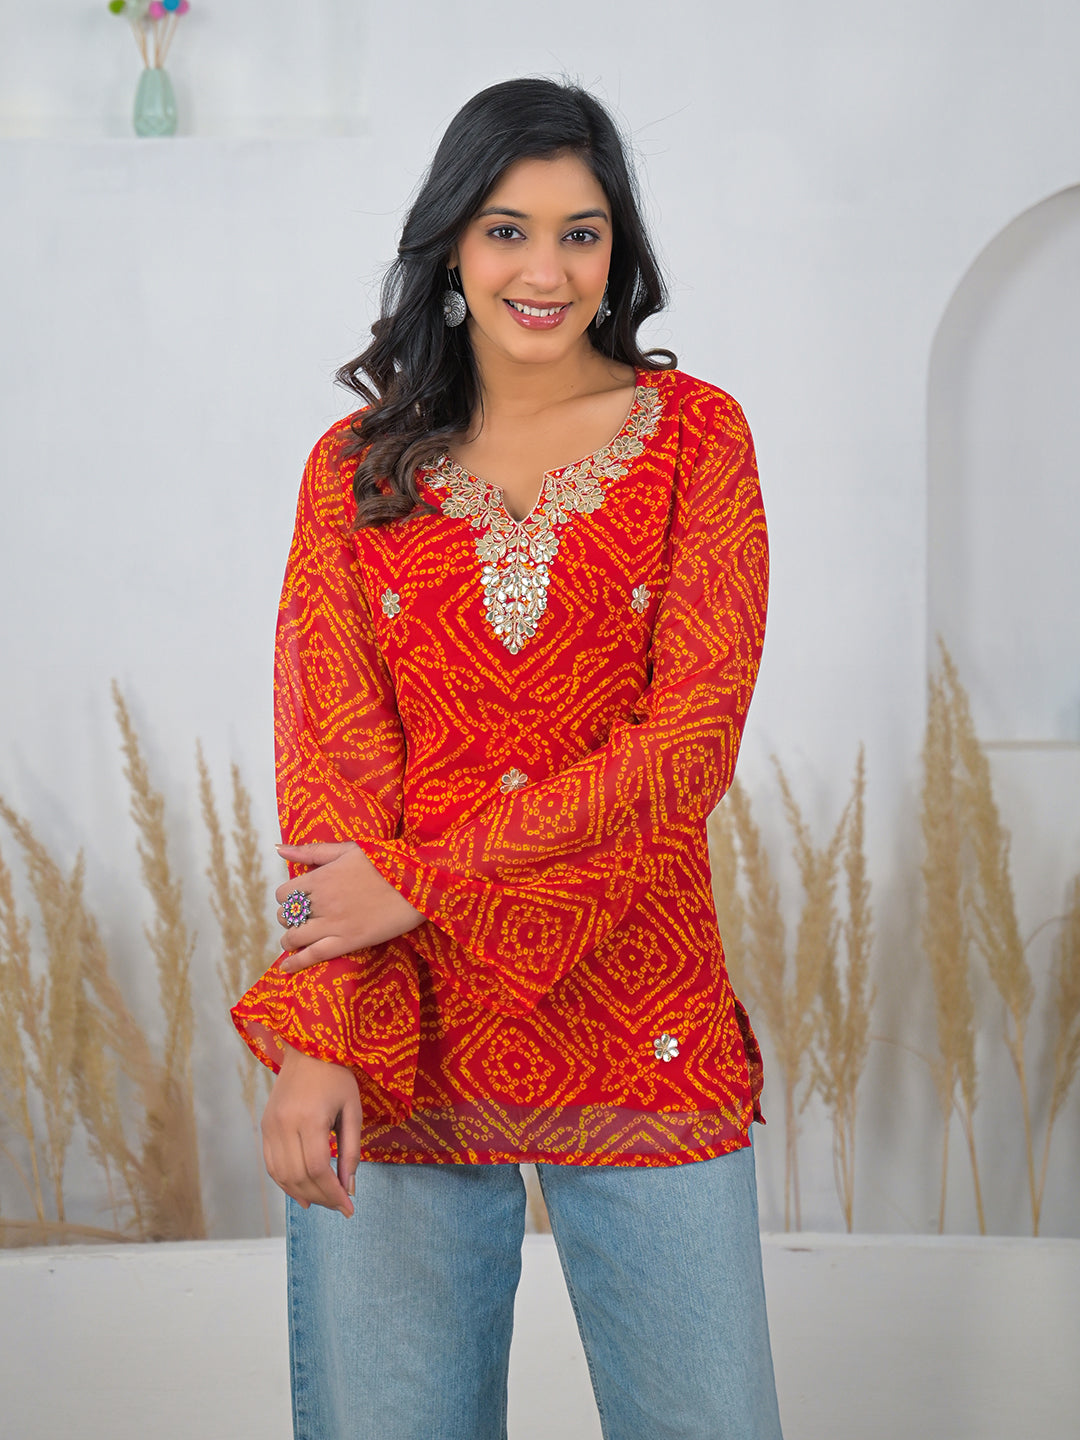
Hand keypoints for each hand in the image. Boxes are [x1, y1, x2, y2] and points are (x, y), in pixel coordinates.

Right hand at [261, 1042, 362, 1215]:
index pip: (318, 1168)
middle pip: (300, 1175)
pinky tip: (301, 1192)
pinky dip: (285, 1183)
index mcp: (310, 1118)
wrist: (308, 1048)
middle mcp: (285, 1124)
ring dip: (302, 1194)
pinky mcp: (265, 1126)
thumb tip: (349, 1188)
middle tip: (340, 1207)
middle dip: (322, 1197)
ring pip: (282, 1175)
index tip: (349, 1208)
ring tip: (323, 1202)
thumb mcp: (352, 1110)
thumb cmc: (337, 1076)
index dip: (333, 1193)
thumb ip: (351, 1150)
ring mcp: (270, 1126)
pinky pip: (271, 1164)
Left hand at [275, 841, 421, 972]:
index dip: (287, 897)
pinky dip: (296, 962)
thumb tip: (279, 849)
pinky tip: (286, 967)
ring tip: (296, 938)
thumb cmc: (386, 861)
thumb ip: (312, 851)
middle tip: (302, 917)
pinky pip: (313, 955)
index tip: (298, 898)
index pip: (284, 893)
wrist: (417, 883)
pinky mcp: (348, 941)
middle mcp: (321, 902)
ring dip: (290, 938)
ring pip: (294, 937)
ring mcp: (333, 924)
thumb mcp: (348, 849)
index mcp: (321, 877)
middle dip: (289, 917)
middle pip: (286, 915)